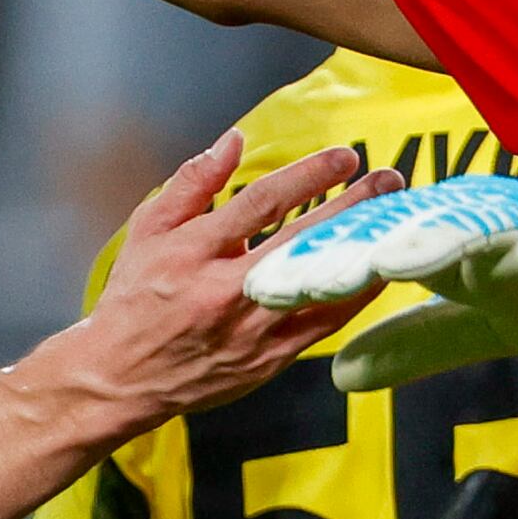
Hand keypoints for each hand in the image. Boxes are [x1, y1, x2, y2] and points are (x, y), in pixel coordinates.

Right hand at [58, 135, 392, 429]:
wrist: (120, 377)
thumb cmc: (135, 299)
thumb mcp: (148, 230)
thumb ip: (193, 182)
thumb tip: (234, 141)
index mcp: (195, 251)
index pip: (262, 203)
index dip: (309, 176)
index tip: (345, 156)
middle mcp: (226, 291)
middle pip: (302, 241)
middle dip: (352, 206)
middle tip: (390, 181)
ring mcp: (251, 329)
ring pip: (321, 285)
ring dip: (362, 250)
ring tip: (396, 223)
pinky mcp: (268, 359)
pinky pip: (323, 324)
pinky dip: (354, 297)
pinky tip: (377, 272)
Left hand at [245, 177, 517, 390]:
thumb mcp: (468, 330)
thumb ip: (403, 346)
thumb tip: (333, 371)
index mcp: (427, 240)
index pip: (349, 256)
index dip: (296, 274)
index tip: (241, 298)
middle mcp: (445, 219)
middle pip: (359, 238)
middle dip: (300, 260)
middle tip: (241, 284)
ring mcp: (479, 219)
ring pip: (398, 233)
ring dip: (345, 252)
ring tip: (294, 275)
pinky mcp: (517, 229)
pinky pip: (462, 238)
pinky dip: (423, 247)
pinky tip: (388, 262)